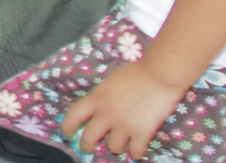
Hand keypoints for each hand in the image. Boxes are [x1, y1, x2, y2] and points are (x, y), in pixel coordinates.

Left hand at [62, 60, 187, 158]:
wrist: (158, 75)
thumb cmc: (136, 72)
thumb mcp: (111, 80)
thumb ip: (104, 94)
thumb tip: (102, 103)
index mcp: (96, 98)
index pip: (74, 115)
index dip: (67, 126)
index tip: (67, 132)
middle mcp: (106, 114)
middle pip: (89, 136)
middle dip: (87, 145)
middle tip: (88, 148)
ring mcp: (124, 125)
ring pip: (113, 147)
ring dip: (116, 147)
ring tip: (120, 145)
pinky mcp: (141, 133)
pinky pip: (135, 151)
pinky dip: (136, 153)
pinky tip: (137, 151)